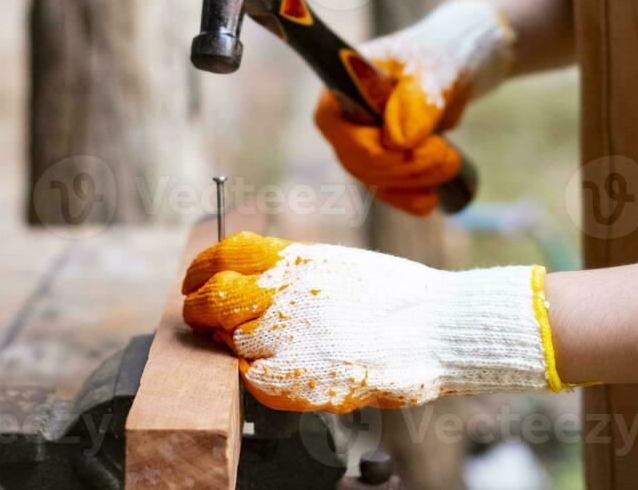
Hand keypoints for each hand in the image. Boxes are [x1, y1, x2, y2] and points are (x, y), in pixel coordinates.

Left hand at [182, 232, 552, 412]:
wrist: (442, 327)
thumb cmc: (398, 298)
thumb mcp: (337, 265)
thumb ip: (291, 271)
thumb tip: (254, 280)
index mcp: (293, 260)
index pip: (221, 255)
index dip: (200, 270)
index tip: (195, 281)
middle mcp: (284, 293)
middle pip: (213, 301)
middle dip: (203, 313)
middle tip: (210, 324)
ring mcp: (291, 336)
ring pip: (233, 344)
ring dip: (238, 348)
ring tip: (261, 350)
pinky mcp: (302, 377)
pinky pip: (256, 382)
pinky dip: (261, 381)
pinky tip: (282, 375)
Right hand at [315, 0, 513, 213]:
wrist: (456, 65)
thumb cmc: (438, 55)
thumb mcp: (432, 71)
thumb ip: (415, 102)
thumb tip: (397, 142)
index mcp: (342, 82)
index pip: (331, 124)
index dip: (364, 143)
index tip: (404, 145)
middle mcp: (345, 115)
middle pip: (353, 157)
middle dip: (401, 165)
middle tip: (446, 153)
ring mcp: (362, 139)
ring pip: (372, 177)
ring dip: (412, 179)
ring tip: (452, 162)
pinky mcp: (384, 160)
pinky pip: (386, 189)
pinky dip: (408, 198)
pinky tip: (431, 199)